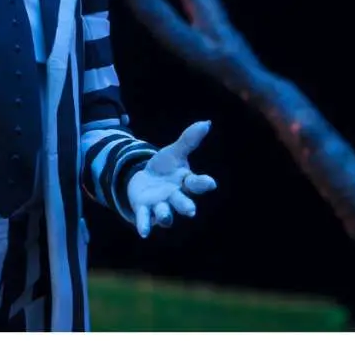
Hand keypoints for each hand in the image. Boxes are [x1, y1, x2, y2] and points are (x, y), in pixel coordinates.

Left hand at [127, 120, 216, 237]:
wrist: (143, 180)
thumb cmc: (164, 168)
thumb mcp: (174, 152)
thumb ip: (189, 140)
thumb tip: (207, 122)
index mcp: (185, 182)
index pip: (196, 183)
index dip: (203, 183)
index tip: (211, 183)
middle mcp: (175, 197)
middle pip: (182, 202)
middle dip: (186, 206)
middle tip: (191, 211)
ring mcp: (160, 206)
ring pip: (165, 214)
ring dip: (165, 215)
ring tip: (165, 216)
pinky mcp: (145, 210)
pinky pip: (145, 219)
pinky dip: (145, 225)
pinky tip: (143, 233)